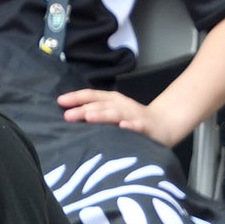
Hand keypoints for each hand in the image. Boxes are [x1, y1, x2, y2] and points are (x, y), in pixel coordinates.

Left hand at [56, 88, 182, 146]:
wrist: (164, 124)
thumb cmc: (131, 120)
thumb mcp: (111, 113)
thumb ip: (93, 112)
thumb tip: (67, 114)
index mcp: (111, 101)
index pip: (91, 96)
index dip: (76, 98)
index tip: (60, 101)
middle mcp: (121, 106)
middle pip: (100, 106)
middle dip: (84, 109)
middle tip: (67, 115)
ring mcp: (133, 116)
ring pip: (116, 114)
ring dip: (102, 115)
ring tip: (89, 117)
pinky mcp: (146, 127)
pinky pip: (138, 127)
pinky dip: (131, 126)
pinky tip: (123, 127)